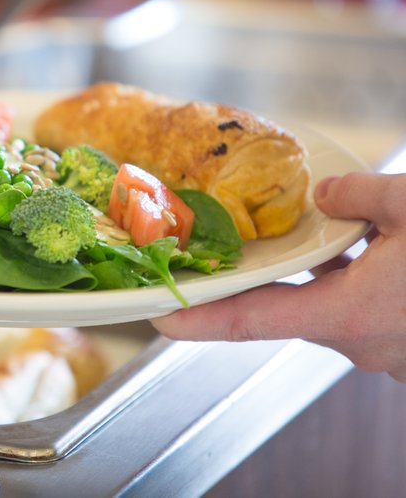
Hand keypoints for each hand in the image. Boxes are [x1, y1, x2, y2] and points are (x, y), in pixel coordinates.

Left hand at [152, 172, 405, 382]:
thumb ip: (359, 194)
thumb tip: (326, 192)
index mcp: (347, 314)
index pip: (250, 320)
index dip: (198, 319)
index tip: (158, 318)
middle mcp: (360, 341)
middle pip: (286, 309)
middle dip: (257, 281)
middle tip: (220, 258)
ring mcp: (388, 348)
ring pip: (328, 308)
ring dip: (313, 279)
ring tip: (299, 241)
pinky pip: (361, 311)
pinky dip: (350, 285)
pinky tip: (362, 253)